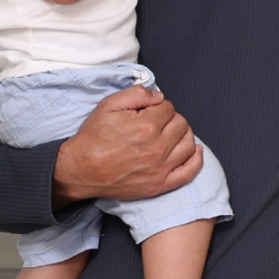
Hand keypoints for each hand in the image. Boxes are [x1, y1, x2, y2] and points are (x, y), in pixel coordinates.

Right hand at [52, 84, 203, 207]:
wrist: (81, 170)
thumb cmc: (93, 138)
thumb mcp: (108, 105)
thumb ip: (137, 94)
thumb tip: (159, 97)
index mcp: (146, 126)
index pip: (168, 108)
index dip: (159, 106)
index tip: (148, 112)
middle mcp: (157, 148)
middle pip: (181, 124)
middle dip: (171, 119)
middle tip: (156, 123)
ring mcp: (161, 168)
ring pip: (189, 144)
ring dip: (183, 135)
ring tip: (171, 134)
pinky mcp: (160, 184)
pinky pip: (190, 171)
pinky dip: (197, 159)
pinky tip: (195, 150)